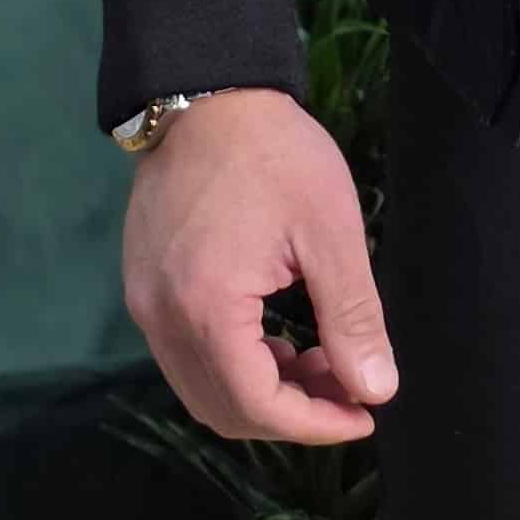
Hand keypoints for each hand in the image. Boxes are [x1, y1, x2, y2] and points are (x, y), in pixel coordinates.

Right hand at [120, 90, 398, 445]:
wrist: (206, 94)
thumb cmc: (275, 155)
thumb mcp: (330, 233)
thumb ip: (353, 318)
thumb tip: (376, 390)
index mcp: (206, 308)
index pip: (256, 406)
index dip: (315, 425)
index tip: (365, 414)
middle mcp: (161, 318)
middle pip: (223, 409)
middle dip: (292, 414)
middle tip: (349, 387)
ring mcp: (144, 304)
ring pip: (201, 388)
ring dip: (263, 392)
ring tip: (321, 359)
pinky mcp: (142, 287)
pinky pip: (185, 355)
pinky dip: (234, 364)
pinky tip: (278, 337)